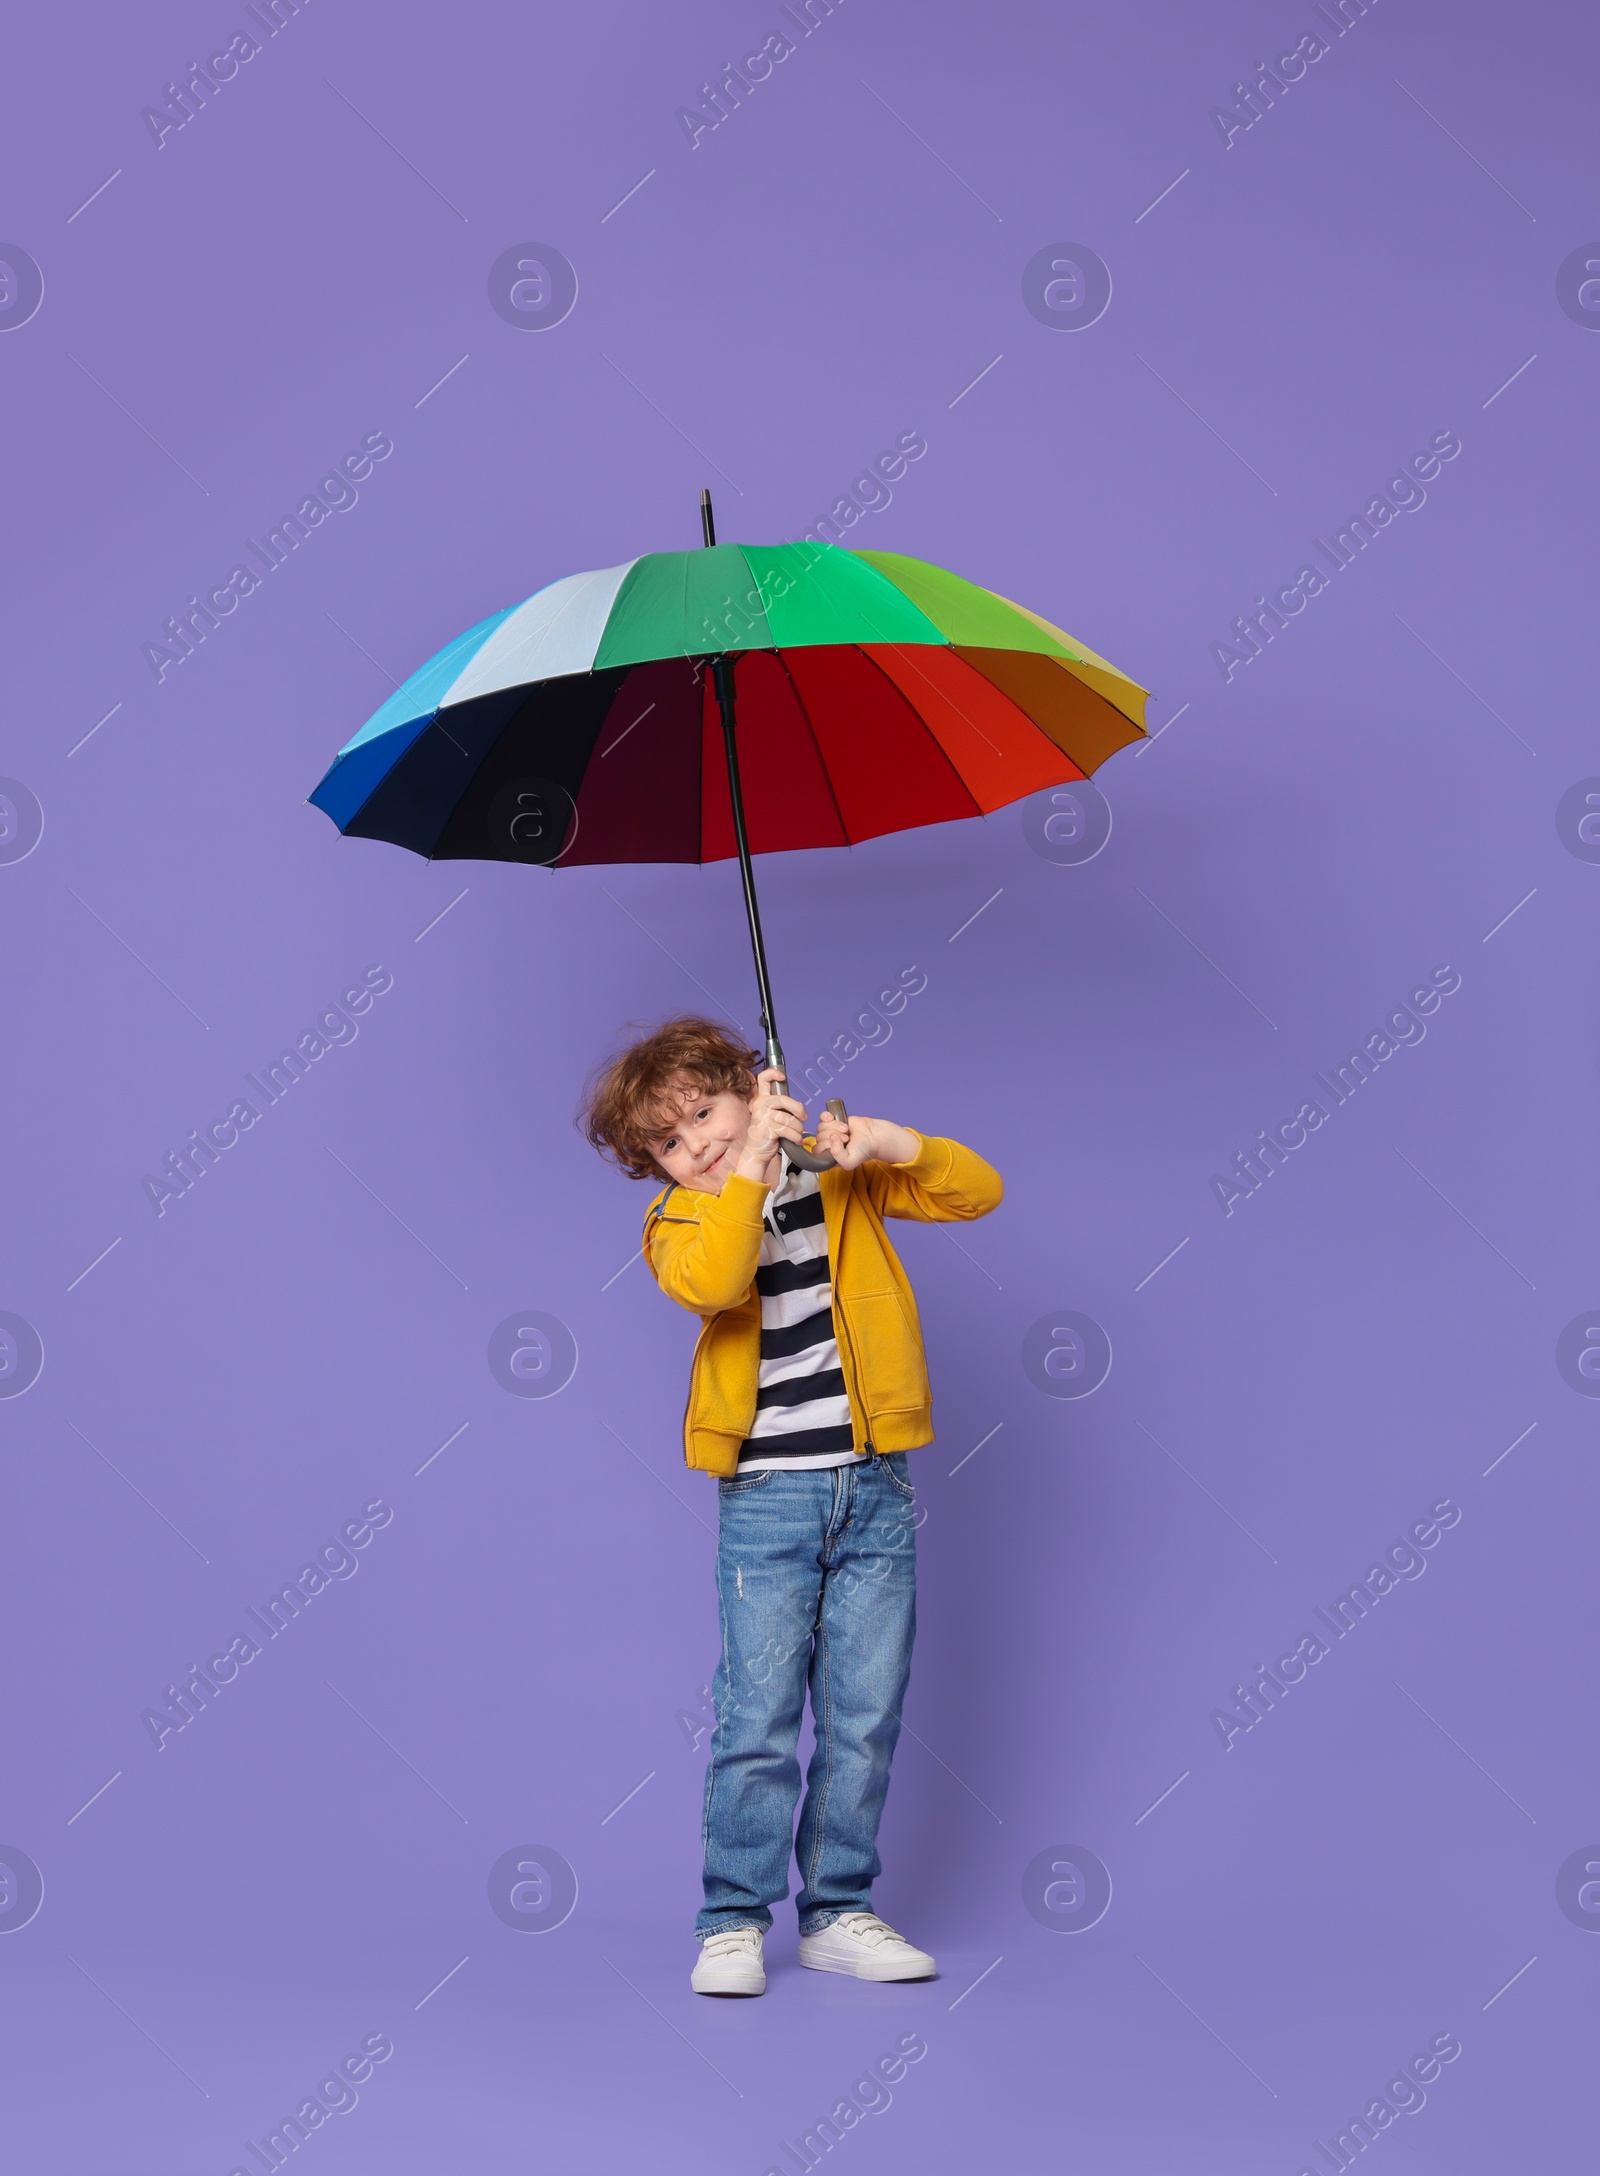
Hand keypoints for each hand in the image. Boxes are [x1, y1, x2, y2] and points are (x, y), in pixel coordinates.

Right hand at [732, 1069, 807, 1186]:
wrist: (756, 1153)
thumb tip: (800, 1107)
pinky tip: (795, 1140)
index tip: (783, 1077)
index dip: (773, 1073)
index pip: (763, 1079)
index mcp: (761, 1099)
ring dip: (798, 1129)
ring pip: (790, 1119)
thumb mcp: (773, 1117)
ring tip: (797, 1134)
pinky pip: (789, 1130)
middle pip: (784, 1099)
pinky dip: (796, 1137)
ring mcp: (762, 1116)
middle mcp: (760, 1105)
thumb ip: (782, 1108)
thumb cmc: (768, 1136)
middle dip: (798, 1109)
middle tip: (804, 1118)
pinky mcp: (768, 1128)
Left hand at [812, 1111, 919, 1169]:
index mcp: (828, 1156)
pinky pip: (822, 1117)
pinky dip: (828, 1117)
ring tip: (846, 1130)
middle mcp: (827, 1144)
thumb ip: (837, 1155)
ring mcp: (829, 1132)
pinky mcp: (832, 1121)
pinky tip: (835, 1118)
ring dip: (835, 1126)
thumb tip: (831, 1138)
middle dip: (835, 1135)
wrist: (872, 1136)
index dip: (828, 1144)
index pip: (817, 1150)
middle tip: (847, 1138)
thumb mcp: (849, 1161)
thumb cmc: (862, 1150)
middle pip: (819, 1137)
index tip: (842, 1143)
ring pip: (821, 1127)